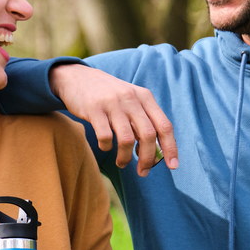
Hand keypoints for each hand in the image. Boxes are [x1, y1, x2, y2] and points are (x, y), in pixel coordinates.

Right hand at [49, 64, 178, 176]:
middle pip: (148, 135)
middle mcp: (131, 99)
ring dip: (125, 157)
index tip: (172, 166)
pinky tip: (105, 147)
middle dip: (148, 159)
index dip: (171, 148)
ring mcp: (112, 103)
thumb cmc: (109, 95)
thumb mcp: (131, 99)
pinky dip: (106, 147)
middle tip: (143, 172)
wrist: (77, 77)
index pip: (165, 126)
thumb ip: (144, 120)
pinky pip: (105, 136)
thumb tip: (156, 151)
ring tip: (122, 163)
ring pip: (127, 139)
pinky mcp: (94, 109)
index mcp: (145, 97)